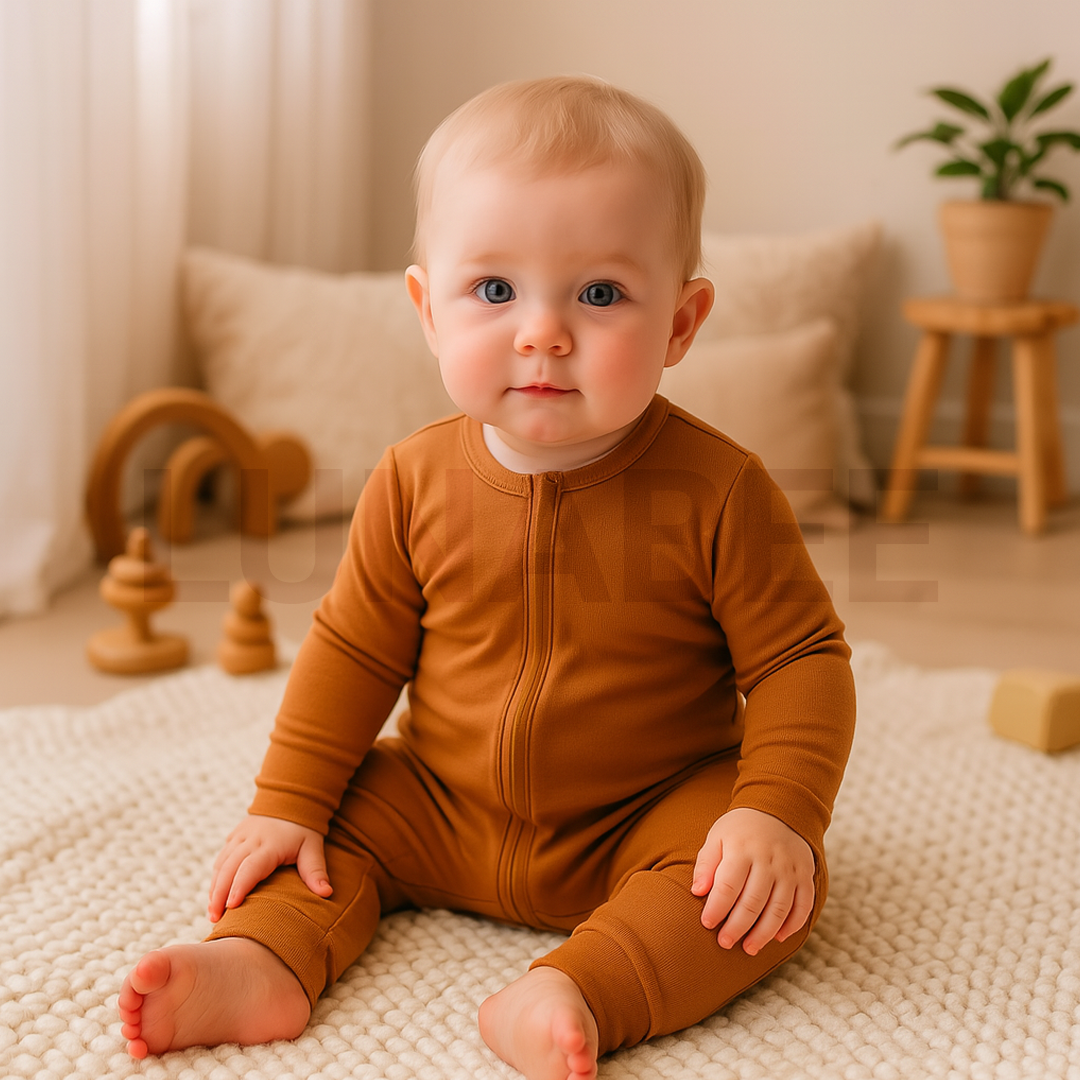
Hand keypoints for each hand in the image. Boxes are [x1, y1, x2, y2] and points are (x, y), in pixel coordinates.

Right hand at [207, 814, 331, 921]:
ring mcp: (239, 837)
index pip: (250, 868)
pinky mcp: (233, 837)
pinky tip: (214, 897)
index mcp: (270, 844)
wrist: (291, 799)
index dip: (239, 887)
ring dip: (214, 888)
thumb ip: (315, 870)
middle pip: (229, 868)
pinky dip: (215, 878)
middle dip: (219, 894)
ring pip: (220, 864)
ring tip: (212, 914)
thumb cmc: (303, 829)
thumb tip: (326, 894)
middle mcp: (250, 840)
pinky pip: (220, 859)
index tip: (230, 908)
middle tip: (215, 919)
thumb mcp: (313, 847)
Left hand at [690, 807, 814, 955]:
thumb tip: (697, 892)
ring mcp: (790, 868)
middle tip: (725, 943)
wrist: (778, 809)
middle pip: (753, 901)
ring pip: (779, 908)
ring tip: (748, 949)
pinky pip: (803, 905)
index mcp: (742, 848)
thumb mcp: (716, 837)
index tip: (707, 924)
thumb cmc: (739, 830)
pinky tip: (778, 938)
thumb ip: (706, 864)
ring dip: (764, 933)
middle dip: (738, 927)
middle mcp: (768, 859)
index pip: (728, 885)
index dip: (717, 908)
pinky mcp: (806, 874)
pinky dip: (792, 925)